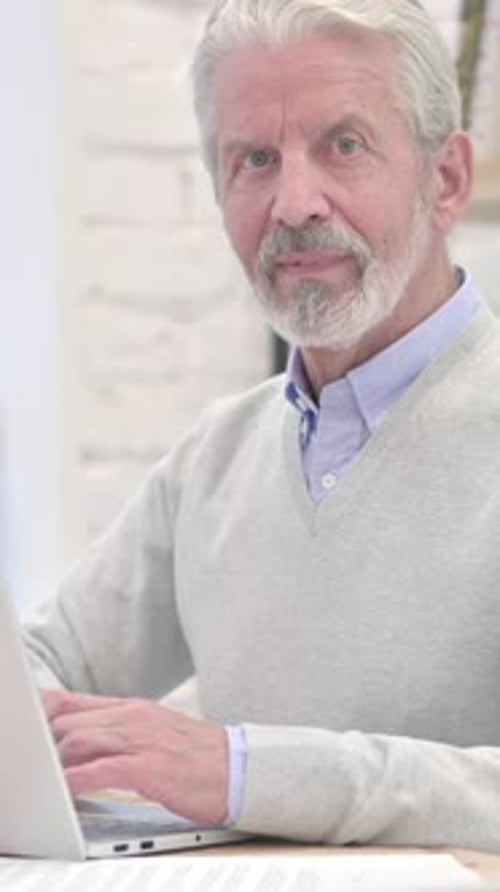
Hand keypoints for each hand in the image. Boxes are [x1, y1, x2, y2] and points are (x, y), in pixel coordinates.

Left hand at [41, 689, 227, 825]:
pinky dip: (78, 779)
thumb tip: (81, 740)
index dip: (43, 714)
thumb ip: (117, 731)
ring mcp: (142, 739)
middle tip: (35, 762)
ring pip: (81, 740)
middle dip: (45, 743)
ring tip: (45, 777)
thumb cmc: (195, 756)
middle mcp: (133, 717)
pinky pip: (103, 769)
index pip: (73, 702)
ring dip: (57, 761)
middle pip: (70, 722)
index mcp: (132, 708)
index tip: (28, 728)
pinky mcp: (150, 766)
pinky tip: (68, 788)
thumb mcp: (152, 732)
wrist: (238, 768)